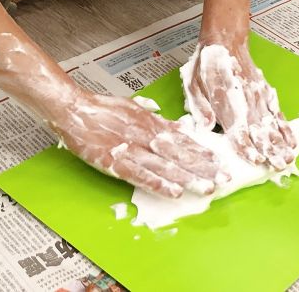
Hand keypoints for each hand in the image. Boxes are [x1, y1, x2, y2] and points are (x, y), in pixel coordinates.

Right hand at [50, 90, 226, 198]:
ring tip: (208, 187)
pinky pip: (141, 175)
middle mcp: (145, 134)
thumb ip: (154, 116)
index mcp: (150, 121)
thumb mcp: (133, 106)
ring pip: (165, 165)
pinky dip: (158, 183)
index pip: (182, 138)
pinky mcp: (116, 161)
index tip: (220, 161)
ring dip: (188, 177)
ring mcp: (132, 148)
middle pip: (179, 153)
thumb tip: (177, 125)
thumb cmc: (100, 108)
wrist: (74, 109)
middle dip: (203, 166)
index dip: (201, 151)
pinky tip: (174, 192)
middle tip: (224, 177)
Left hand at [181, 41, 296, 168]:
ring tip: (288, 158)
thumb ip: (199, 106)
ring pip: (271, 122)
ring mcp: (258, 96)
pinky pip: (277, 112)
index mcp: (225, 100)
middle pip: (259, 128)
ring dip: (280, 142)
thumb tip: (205, 127)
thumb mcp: (193, 83)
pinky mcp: (265, 92)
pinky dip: (285, 127)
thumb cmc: (206, 66)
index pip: (238, 128)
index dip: (247, 145)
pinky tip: (292, 141)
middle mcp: (245, 100)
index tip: (256, 160)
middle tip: (279, 165)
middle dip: (269, 149)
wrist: (224, 41)